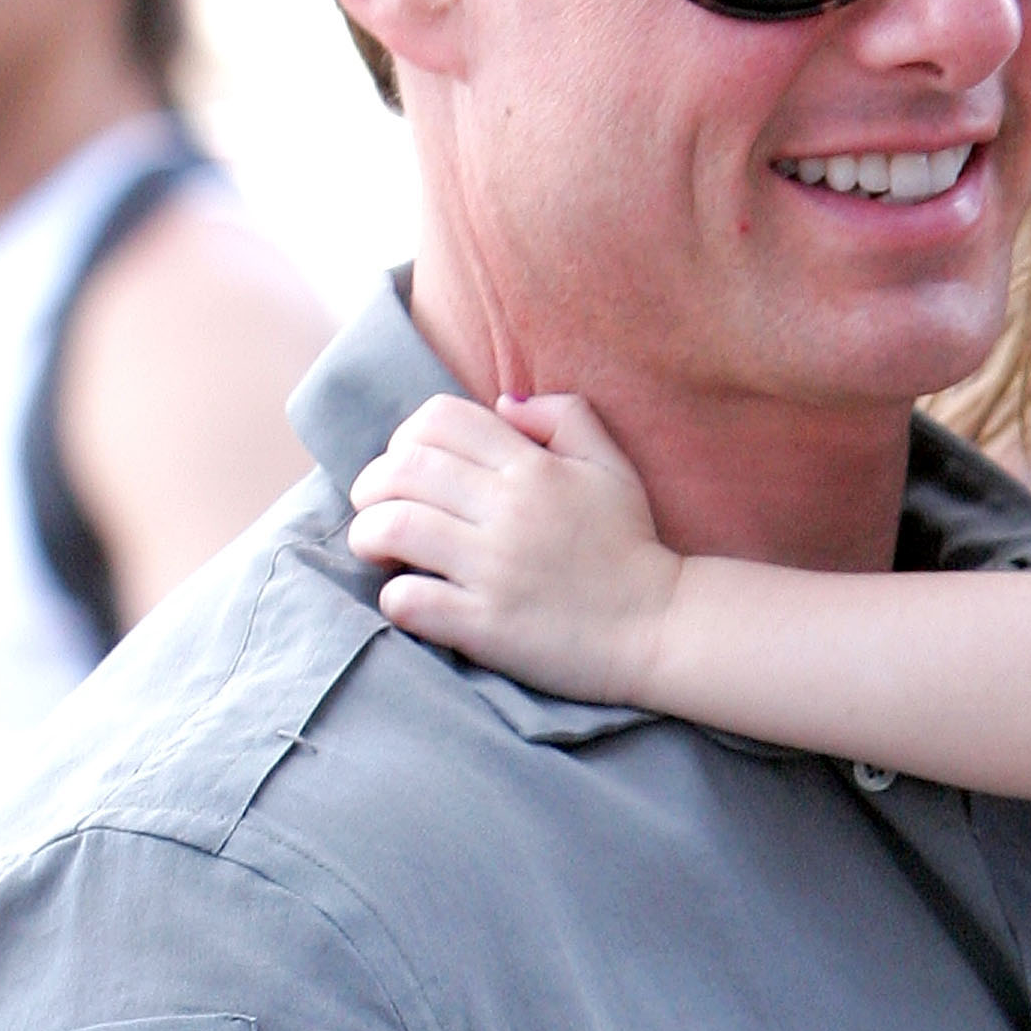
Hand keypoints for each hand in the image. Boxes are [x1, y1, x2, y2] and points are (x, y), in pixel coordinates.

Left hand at [348, 390, 678, 701]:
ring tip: (378, 548)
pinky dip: (395, 595)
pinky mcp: (486, 625)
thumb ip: (565, 417)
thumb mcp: (612, 466)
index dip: (406, 436)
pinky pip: (409, 599)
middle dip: (371, 485)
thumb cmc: (631, 546)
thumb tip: (503, 402)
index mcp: (533, 468)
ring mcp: (494, 569)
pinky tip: (410, 597)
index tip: (409, 465)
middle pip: (402, 470)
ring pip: (392, 527)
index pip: (438, 421)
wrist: (662, 628)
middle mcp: (509, 511)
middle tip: (377, 507)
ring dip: (369, 535)